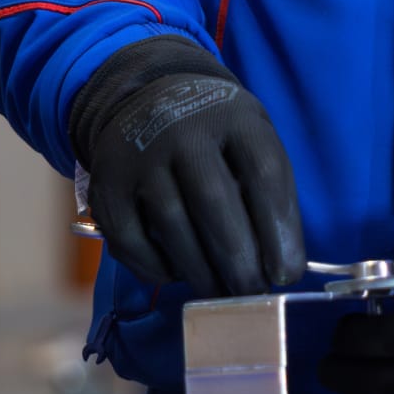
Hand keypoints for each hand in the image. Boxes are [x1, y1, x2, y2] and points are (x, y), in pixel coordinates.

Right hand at [70, 38, 304, 296]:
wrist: (147, 97)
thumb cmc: (215, 133)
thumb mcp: (251, 138)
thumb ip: (268, 190)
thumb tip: (281, 264)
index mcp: (233, 116)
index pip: (263, 173)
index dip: (278, 228)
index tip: (286, 272)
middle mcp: (182, 130)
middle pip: (214, 201)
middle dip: (239, 260)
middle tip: (253, 295)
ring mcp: (139, 155)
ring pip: (172, 225)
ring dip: (201, 271)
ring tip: (221, 293)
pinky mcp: (107, 185)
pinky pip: (130, 240)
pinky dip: (156, 268)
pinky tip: (178, 274)